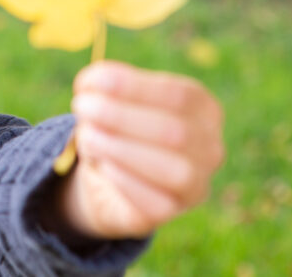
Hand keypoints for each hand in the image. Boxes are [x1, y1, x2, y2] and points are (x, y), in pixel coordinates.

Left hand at [57, 60, 224, 238]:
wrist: (109, 176)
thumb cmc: (116, 126)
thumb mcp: (110, 98)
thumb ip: (103, 86)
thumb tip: (91, 84)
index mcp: (203, 109)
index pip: (180, 95)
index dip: (135, 87)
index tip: (94, 81)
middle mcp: (210, 147)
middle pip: (176, 131)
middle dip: (121, 116)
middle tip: (81, 106)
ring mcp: (196, 184)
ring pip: (174, 171)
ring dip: (120, 149)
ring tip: (86, 136)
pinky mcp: (172, 211)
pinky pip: (156, 203)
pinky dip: (125, 180)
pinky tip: (103, 165)